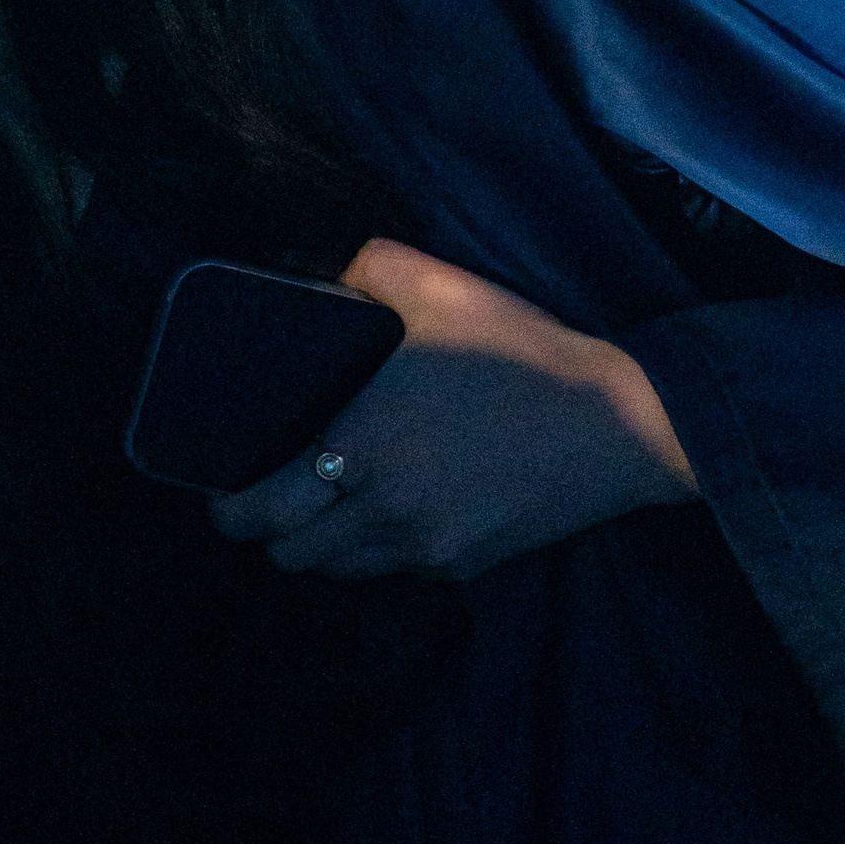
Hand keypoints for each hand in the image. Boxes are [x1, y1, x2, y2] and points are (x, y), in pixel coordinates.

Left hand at [208, 238, 696, 579]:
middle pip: (288, 554)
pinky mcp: (461, 568)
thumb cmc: (522, 348)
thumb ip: (365, 270)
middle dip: (270, 531)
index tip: (226, 491)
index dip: (229, 508)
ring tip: (331, 505)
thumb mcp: (439, 285)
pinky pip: (395, 573)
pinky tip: (399, 511)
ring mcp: (422, 547)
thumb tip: (319, 279)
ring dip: (321, 546)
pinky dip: (381, 552)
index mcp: (359, 441)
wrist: (618, 421)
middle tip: (276, 495)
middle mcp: (380, 508)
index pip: (259, 510)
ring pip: (336, 572)